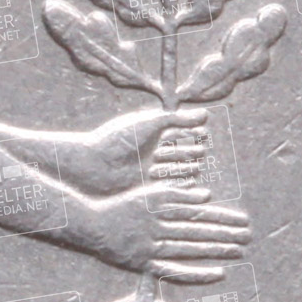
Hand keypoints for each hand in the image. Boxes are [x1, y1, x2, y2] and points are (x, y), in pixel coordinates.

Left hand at [76, 106, 208, 194]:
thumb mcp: (149, 124)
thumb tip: (207, 115)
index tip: (198, 134)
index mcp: (154, 133)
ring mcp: (153, 169)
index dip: (192, 134)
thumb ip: (178, 119)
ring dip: (181, 168)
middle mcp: (155, 150)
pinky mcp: (149, 186)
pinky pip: (172, 186)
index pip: (183, 133)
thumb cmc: (118, 138)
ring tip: (175, 166)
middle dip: (186, 152)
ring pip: (181, 170)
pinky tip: (186, 183)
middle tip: (180, 152)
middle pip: (184, 152)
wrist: (94, 164)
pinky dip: (181, 186)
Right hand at [86, 183, 250, 277]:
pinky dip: (196, 272)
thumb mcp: (146, 193)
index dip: (221, 216)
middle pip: (197, 230)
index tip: (242, 220)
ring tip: (239, 252)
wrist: (89, 224)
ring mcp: (150, 246)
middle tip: (248, 237)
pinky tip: (217, 273)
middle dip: (225, 233)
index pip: (197, 211)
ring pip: (190, 248)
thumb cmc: (120, 206)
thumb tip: (205, 194)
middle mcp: (157, 226)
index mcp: (159, 206)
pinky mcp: (143, 264)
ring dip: (216, 250)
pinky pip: (174, 270)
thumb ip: (175, 192)